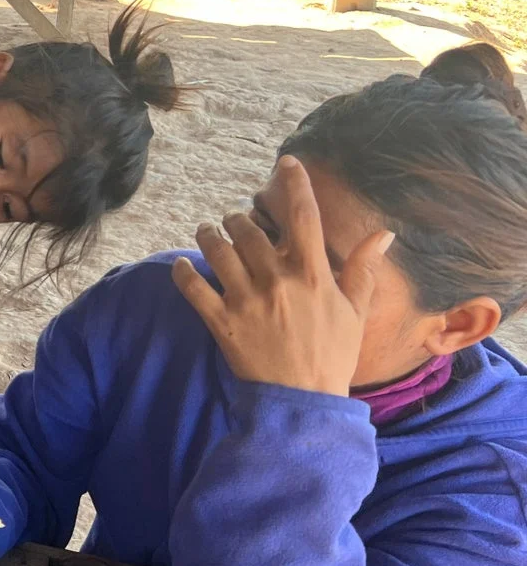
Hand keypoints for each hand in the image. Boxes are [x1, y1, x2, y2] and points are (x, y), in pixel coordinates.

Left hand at [173, 155, 390, 396]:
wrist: (303, 403)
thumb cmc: (332, 354)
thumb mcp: (355, 311)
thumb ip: (363, 269)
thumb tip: (384, 233)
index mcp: (313, 275)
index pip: (303, 217)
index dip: (294, 184)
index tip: (285, 163)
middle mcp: (277, 281)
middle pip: (249, 229)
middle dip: (239, 219)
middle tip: (236, 222)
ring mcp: (246, 300)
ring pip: (217, 250)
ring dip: (208, 235)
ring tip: (207, 232)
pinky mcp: (221, 321)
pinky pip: (192, 287)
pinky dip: (182, 271)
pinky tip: (181, 265)